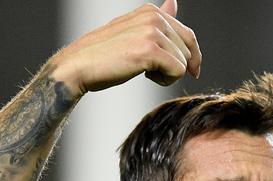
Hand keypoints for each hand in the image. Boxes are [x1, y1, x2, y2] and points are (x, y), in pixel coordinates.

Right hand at [47, 0, 201, 97]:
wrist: (79, 67)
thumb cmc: (103, 56)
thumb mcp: (133, 33)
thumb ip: (157, 20)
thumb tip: (173, 3)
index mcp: (151, 12)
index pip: (188, 35)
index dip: (193, 57)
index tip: (192, 72)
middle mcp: (154, 17)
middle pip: (188, 49)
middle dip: (178, 67)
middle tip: (153, 73)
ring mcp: (152, 32)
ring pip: (183, 62)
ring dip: (168, 75)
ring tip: (145, 74)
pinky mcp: (150, 50)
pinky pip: (177, 71)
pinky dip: (165, 81)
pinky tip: (146, 77)